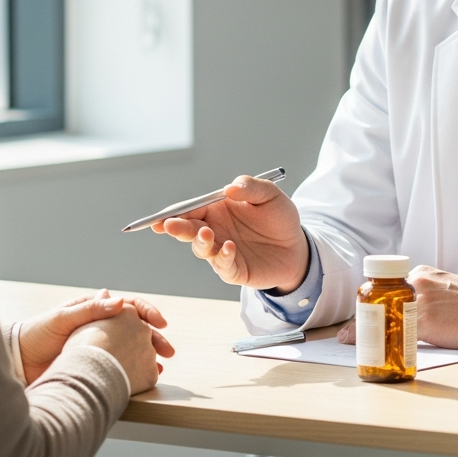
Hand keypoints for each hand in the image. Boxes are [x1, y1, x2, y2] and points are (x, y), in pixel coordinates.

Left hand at [20, 289, 168, 384]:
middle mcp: (101, 326)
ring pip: (130, 347)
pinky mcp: (94, 365)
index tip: (159, 323)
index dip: (146, 312)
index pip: (129, 306)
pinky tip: (143, 378)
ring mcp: (99, 346)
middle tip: (167, 350)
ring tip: (159, 366)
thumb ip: (90, 309)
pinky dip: (133, 370)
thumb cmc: (38, 333)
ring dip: (146, 355)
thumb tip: (118, 300)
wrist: (19, 360)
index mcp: (96, 309)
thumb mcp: (62, 318)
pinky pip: (119, 366)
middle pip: (135, 328)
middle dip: (153, 337)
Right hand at [152, 175, 308, 291]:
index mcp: (217, 209)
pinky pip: (222, 266)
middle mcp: (215, 230)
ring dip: (200, 242)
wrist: (298, 245)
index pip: (191, 208)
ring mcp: (222, 250)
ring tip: (207, 233)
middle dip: (177, 228)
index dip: (174, 213)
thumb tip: (229, 188)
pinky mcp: (234, 269)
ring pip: (201, 249)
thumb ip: (250, 187)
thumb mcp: (269, 194)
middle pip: (189, 229)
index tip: (160, 218)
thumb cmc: (279, 216)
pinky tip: (230, 248)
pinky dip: (223, 257)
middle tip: (169, 226)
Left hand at [336, 266, 457, 348]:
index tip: (357, 319)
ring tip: (351, 343)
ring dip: (365, 331)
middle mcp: (415, 281)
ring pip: (382, 316)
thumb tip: (406, 311)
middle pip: (377, 300)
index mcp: (419, 273)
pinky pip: (397, 332)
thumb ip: (424, 293)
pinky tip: (373, 350)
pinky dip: (382, 342)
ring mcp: (419, 300)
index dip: (367, 306)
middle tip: (347, 336)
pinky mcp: (427, 320)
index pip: (383, 287)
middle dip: (360, 319)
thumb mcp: (445, 287)